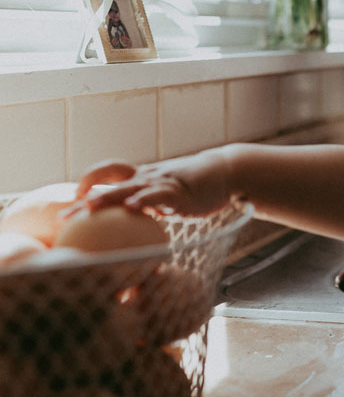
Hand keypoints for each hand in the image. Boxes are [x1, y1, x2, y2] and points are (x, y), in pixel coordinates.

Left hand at [70, 149, 232, 217]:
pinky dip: (143, 201)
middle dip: (84, 199)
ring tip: (88, 208)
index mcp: (143, 176)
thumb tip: (134, 224)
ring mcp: (162, 183)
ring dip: (107, 198)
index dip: (90, 181)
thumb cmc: (197, 186)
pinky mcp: (178, 192)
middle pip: (109, 183)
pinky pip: (157, 195)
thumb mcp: (169, 193)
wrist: (225, 172)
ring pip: (129, 188)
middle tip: (64, 217)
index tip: (74, 198)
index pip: (110, 172)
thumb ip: (152, 204)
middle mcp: (148, 177)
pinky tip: (132, 209)